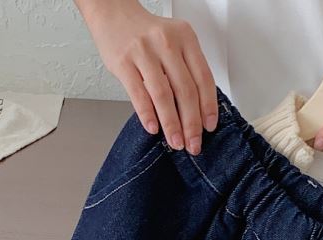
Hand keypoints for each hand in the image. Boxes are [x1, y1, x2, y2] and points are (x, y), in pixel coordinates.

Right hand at [78, 0, 217, 154]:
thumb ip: (186, 69)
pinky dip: (147, 114)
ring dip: (171, 124)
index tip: (209, 127)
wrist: (113, 12)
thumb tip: (196, 110)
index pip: (203, 78)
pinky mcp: (123, 62)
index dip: (208, 107)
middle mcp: (167, 43)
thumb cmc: (146, 34)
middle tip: (193, 144)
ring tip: (175, 142)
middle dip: (191, 123)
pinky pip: (138, 94)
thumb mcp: (174, 42)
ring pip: (163, 95)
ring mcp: (144, 52)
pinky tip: (153, 128)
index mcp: (185, 38)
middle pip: (185, 90)